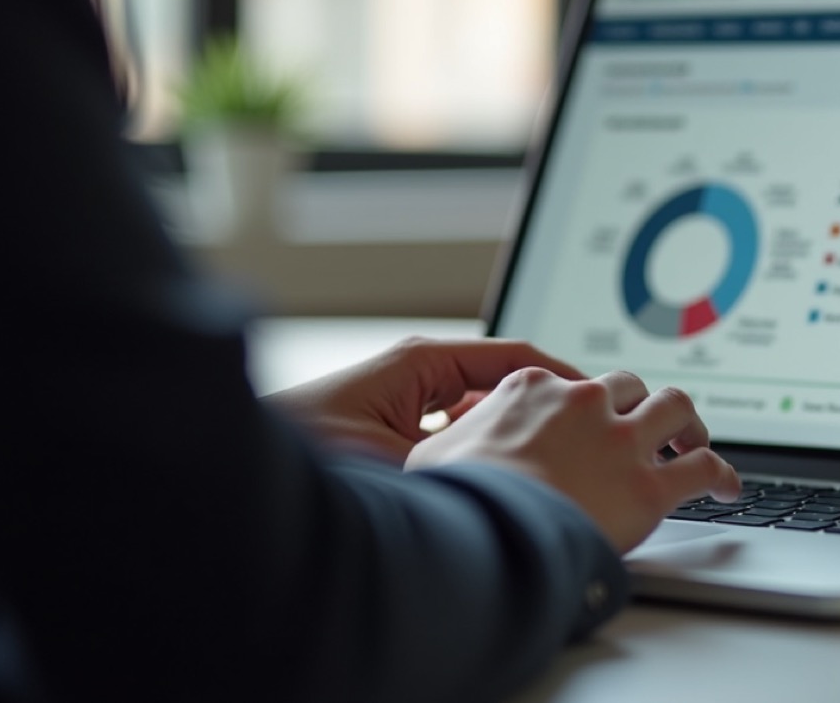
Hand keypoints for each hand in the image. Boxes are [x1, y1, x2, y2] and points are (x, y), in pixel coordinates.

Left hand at [264, 337, 582, 461]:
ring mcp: (405, 405)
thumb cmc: (300, 450)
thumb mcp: (392, 455)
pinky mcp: (393, 434)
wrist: (237, 473)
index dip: (563, 378)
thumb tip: (511, 474)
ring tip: (552, 459)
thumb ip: (457, 461)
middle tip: (586, 435)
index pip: (515, 357)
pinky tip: (496, 483)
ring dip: (510, 435)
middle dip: (543, 409)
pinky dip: (478, 454)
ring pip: (480, 415)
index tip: (601, 398)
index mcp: (421, 362)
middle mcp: (416, 375)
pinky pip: (454, 439)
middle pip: (502, 385)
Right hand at [406, 368, 740, 552]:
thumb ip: (456, 440)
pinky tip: (728, 488)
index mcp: (534, 389)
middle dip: (642, 404)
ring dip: (690, 423)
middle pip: (630, 387)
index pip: (572, 384)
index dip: (587, 404)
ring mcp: (623, 442)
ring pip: (677, 409)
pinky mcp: (651, 487)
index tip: (591, 420)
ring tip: (695, 441)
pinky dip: (723, 475)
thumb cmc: (454, 501)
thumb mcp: (437, 455)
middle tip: (650, 427)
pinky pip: (704, 468)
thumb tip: (446, 446)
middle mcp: (585, 403)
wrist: (485, 536)